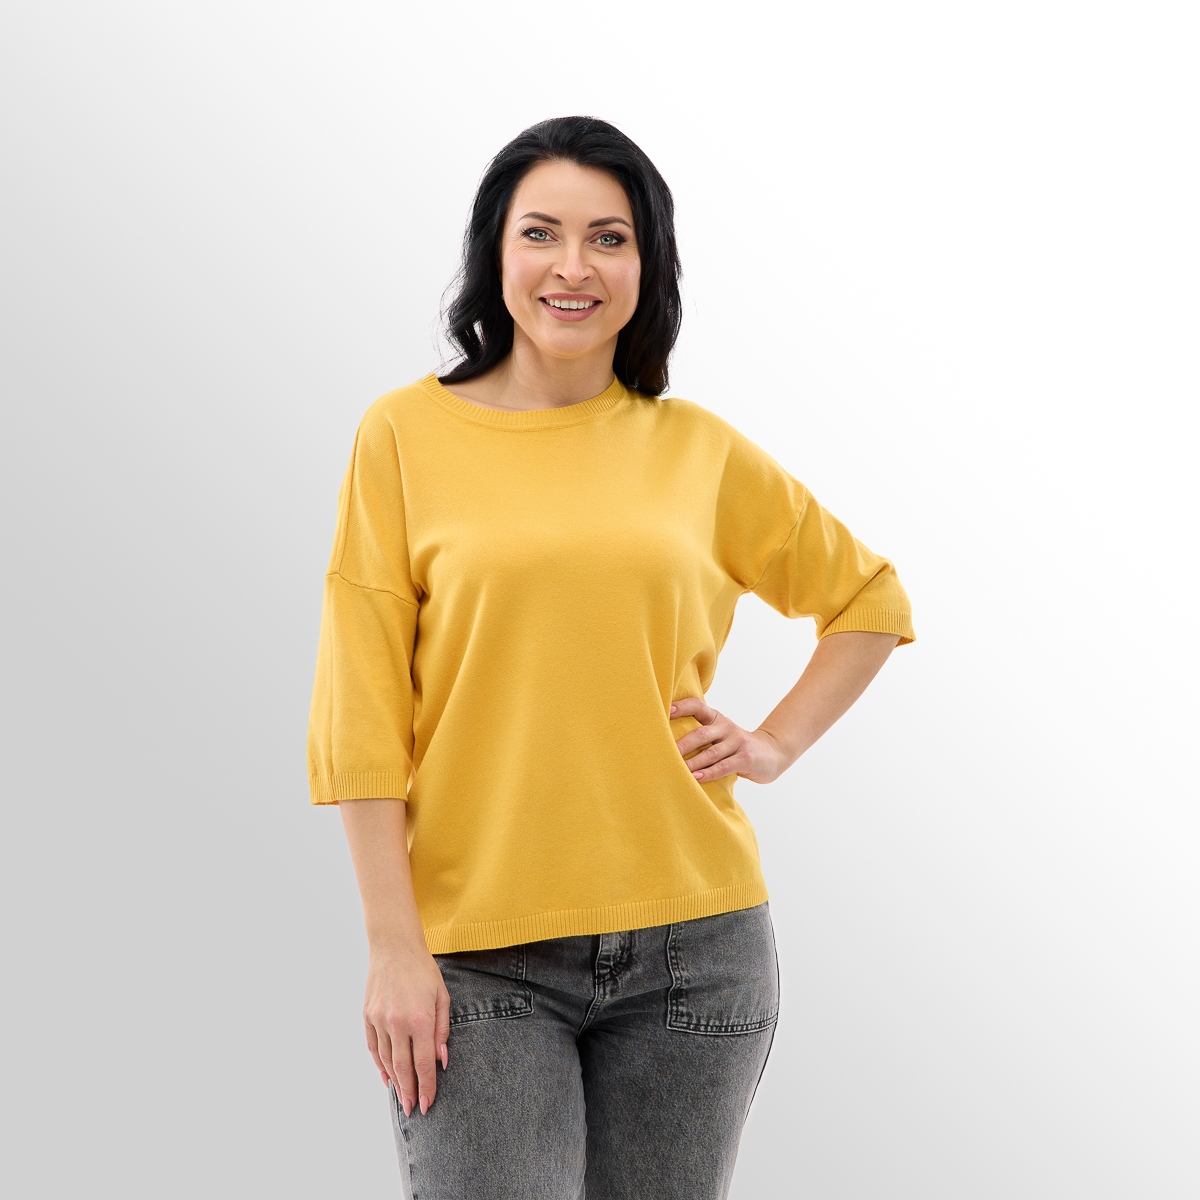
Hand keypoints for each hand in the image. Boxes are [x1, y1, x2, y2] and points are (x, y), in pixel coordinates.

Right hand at [363, 946, 450, 1116]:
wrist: (394, 946)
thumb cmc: (423, 970)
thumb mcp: (442, 996)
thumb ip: (442, 1030)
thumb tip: (441, 1060)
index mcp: (420, 1018)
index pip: (424, 1062)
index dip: (428, 1086)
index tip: (429, 1103)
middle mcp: (397, 1022)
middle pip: (403, 1068)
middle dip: (410, 1092)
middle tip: (415, 1109)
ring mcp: (379, 1020)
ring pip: (386, 1061)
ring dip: (395, 1082)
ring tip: (403, 1097)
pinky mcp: (367, 1016)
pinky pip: (373, 1048)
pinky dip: (380, 1065)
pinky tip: (386, 1077)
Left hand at [670, 696, 788, 784]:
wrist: (772, 753)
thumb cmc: (735, 745)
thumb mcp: (720, 734)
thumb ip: (700, 734)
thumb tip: (665, 740)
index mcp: (717, 718)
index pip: (697, 706)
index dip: (681, 707)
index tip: (664, 711)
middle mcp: (726, 727)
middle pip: (700, 734)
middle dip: (681, 745)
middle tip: (662, 752)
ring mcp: (737, 742)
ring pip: (710, 753)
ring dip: (691, 763)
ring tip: (675, 769)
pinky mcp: (745, 758)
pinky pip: (723, 767)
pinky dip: (708, 773)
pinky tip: (695, 778)